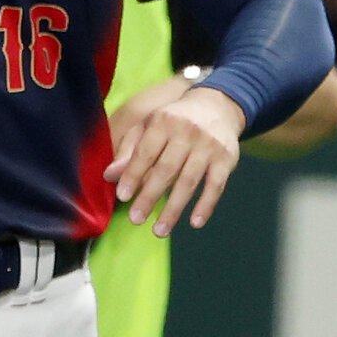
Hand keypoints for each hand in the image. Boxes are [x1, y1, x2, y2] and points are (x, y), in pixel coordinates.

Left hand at [104, 86, 243, 236]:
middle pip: (166, 169)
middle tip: (136, 220)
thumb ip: (130, 150)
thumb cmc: (175, 121)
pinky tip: (194, 223)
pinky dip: (206, 205)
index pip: (145, 152)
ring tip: (159, 230)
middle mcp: (186, 132)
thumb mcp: (150, 126)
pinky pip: (216, 185)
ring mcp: (209, 146)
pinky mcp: (227, 158)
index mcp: (163, 122)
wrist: (217, 106)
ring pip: (189, 181)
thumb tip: (109, 175)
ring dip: (174, 208)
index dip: (133, 174)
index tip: (122, 197)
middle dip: (149, 196)